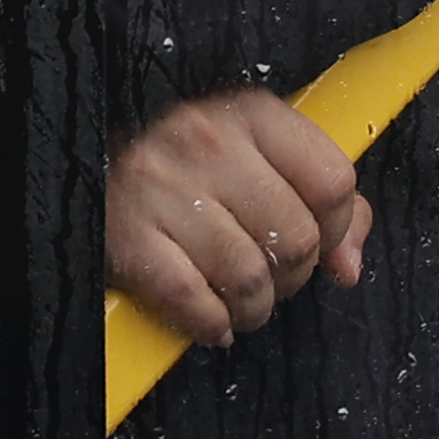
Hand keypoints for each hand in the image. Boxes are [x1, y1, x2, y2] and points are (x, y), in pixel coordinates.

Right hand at [107, 90, 372, 346]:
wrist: (89, 172)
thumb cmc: (186, 171)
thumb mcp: (258, 159)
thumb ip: (321, 200)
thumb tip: (349, 264)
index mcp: (250, 114)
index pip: (333, 181)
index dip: (336, 228)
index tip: (319, 242)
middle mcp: (207, 142)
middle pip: (297, 238)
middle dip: (291, 277)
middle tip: (269, 277)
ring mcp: (164, 187)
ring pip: (250, 278)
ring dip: (252, 309)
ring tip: (238, 301)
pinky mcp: (130, 236)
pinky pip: (196, 302)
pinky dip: (211, 323)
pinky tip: (209, 316)